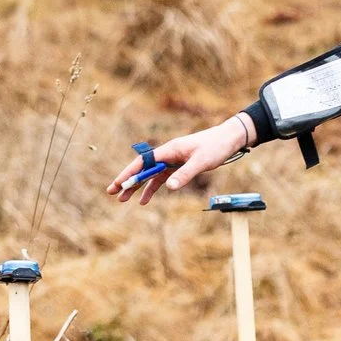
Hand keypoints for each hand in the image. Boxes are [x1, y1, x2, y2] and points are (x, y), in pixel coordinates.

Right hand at [105, 117, 251, 204]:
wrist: (228, 140)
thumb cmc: (215, 147)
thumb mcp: (201, 162)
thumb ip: (185, 174)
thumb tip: (169, 187)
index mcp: (169, 150)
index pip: (143, 162)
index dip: (129, 173)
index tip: (119, 183)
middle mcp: (167, 155)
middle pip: (142, 169)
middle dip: (127, 180)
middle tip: (112, 192)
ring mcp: (172, 161)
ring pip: (149, 176)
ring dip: (137, 187)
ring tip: (124, 200)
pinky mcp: (179, 167)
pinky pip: (160, 179)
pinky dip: (151, 189)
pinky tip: (144, 200)